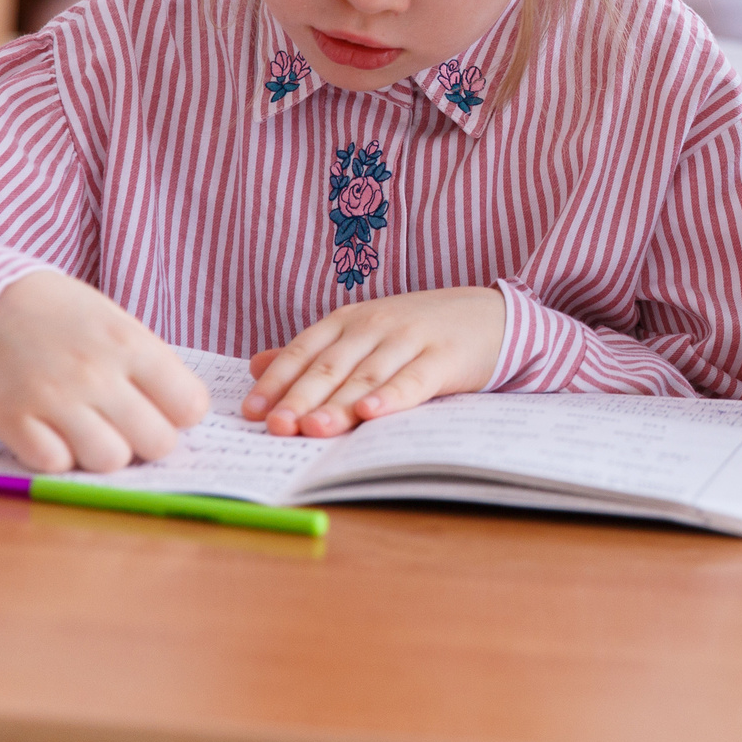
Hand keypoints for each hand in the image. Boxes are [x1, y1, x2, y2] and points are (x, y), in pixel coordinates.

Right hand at [0, 269, 210, 472]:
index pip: (189, 406)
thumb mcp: (120, 325)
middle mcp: (96, 374)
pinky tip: (54, 433)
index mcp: (131, 345)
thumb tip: (184, 417)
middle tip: (127, 424)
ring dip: (104, 452)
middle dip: (148, 439)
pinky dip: (58, 456)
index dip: (180, 413)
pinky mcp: (12, 420)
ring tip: (90, 430)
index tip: (163, 407)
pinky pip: (55, 465)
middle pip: (157, 443)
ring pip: (110, 461)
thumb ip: (153, 368)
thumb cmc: (65, 316)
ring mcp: (53, 399)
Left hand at [242, 287, 507, 436]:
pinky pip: (413, 380)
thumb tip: (256, 366)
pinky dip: (390, 397)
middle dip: (300, 398)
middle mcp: (374, 326)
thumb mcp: (362, 333)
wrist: (489, 314)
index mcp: (348, 321)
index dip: (277, 382)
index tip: (252, 412)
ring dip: (338, 404)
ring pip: (366, 377)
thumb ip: (313, 352)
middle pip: (330, 366)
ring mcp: (409, 340)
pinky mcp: (444, 357)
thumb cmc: (417, 331)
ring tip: (313, 427)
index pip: (303, 351)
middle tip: (277, 426)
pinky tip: (371, 413)